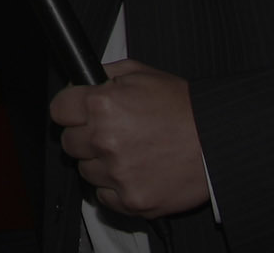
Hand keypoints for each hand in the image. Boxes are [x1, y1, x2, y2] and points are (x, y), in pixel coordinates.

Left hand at [50, 59, 208, 219]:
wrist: (215, 141)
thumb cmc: (182, 106)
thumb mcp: (141, 73)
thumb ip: (105, 74)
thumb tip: (81, 82)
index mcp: (103, 105)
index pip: (58, 110)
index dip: (69, 108)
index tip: (76, 111)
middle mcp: (105, 140)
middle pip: (68, 142)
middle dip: (83, 134)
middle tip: (108, 130)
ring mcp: (117, 174)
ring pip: (85, 171)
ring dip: (99, 162)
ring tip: (128, 150)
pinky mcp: (130, 201)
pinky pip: (103, 196)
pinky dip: (114, 186)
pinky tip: (134, 170)